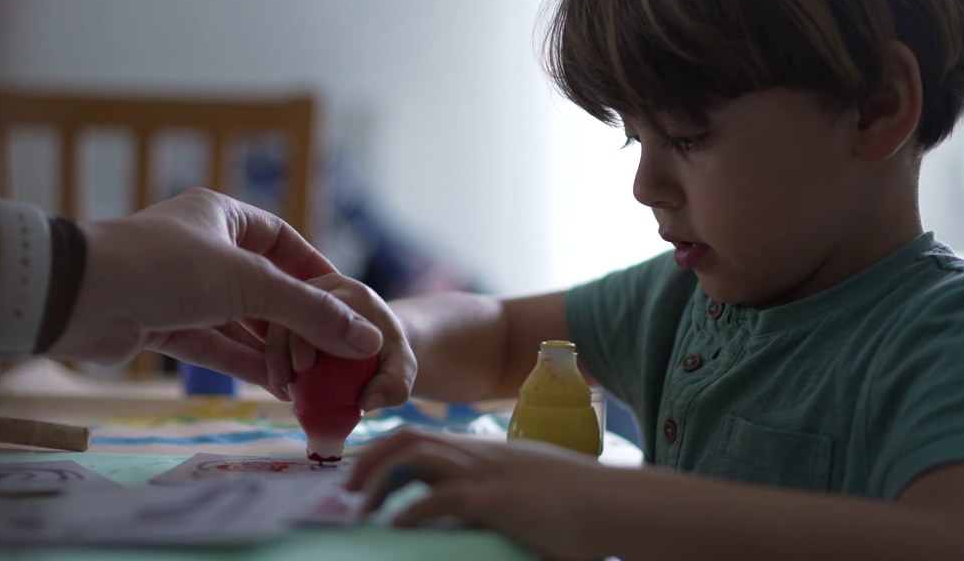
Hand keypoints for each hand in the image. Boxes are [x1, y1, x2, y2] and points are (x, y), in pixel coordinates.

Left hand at [49, 187, 383, 381]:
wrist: (76, 298)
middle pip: (264, 286)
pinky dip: (242, 365)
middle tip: (331, 354)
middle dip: (296, 321)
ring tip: (308, 380)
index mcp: (221, 216)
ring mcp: (180, 288)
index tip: (347, 305)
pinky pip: (214, 345)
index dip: (316, 273)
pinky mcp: (161, 325)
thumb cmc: (165, 267)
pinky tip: (276, 387)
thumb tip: (367, 338)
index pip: (283, 241)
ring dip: (271, 349)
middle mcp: (203, 247)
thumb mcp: (249, 284)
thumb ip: (310, 312)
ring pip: (239, 320)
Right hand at [261, 273, 416, 411]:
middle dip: (278, 346)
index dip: (304, 335)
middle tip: (282, 381)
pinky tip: (279, 384)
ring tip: (279, 387)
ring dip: (269, 354)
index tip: (301, 368)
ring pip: (273, 319)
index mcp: (348, 293)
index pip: (319, 306)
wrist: (379, 347)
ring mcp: (303, 300)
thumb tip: (367, 401)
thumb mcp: (403, 369)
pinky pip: (271, 331)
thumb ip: (395, 384)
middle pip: (288, 308)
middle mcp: (321, 289)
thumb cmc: (391, 356)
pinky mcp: (291, 315)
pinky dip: (270, 356)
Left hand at [348, 429, 608, 560]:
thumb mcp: (536, 494)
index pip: (425, 439)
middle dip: (369, 460)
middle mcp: (482, 454)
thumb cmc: (585, 507)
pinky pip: (440, 496)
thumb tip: (492, 520)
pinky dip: (410, 510)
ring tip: (357, 507)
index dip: (387, 454)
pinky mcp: (497, 498)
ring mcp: (489, 472)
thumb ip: (507, 499)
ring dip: (377, 479)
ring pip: (415, 456)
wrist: (619, 505)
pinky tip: (394, 526)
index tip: (362, 476)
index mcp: (488, 453)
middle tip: (345, 491)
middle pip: (409, 438)